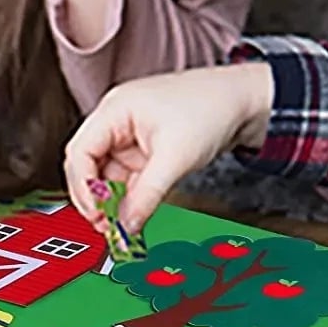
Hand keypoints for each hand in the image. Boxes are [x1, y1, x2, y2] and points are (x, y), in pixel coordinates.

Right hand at [64, 63, 274, 238]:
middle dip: (96, 196)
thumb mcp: (176, 158)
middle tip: (107, 226)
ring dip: (115, 198)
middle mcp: (118, 119)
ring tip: (124, 223)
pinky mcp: (148, 146)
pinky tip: (138, 211)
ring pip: (109, 173)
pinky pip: (129, 175)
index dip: (83, 187)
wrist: (247, 100)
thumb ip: (146, 196)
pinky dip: (132, 194)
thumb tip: (125, 227)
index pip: (80, 151)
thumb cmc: (212, 108)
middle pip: (89, 164)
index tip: (96, 215)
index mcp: (116, 109)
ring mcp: (133, 133)